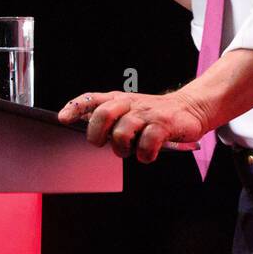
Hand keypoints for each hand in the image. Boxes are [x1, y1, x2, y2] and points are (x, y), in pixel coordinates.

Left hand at [57, 90, 208, 162]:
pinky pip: (147, 143)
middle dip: (97, 133)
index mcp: (119, 99)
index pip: (92, 99)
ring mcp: (147, 113)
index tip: (62, 118)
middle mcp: (131, 103)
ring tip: (130, 150)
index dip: (75, 107)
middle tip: (101, 144)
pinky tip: (148, 154)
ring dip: (122, 148)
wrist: (190, 108)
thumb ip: (112, 119)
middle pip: (103, 114)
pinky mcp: (164, 124)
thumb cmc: (154, 114)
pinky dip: (145, 154)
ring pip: (122, 132)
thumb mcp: (130, 110)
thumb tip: (91, 134)